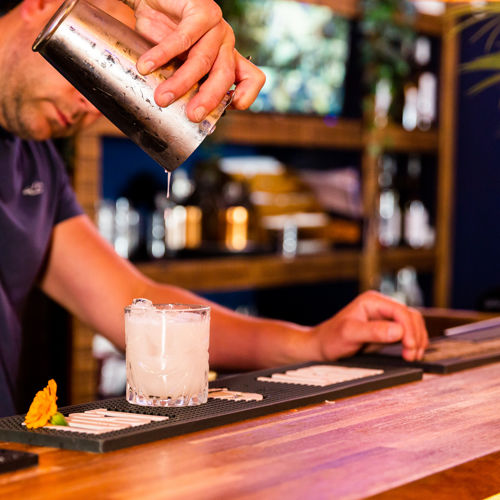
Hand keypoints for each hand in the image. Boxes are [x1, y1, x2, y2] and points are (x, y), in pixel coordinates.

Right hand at [126, 0, 264, 120]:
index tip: (227, 110)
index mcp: (226, 58)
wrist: (147, 0)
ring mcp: (216, 25)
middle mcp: (225, 43)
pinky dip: (163, 54)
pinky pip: (184, 38)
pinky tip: (147, 67)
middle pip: (225, 75)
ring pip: (203, 60)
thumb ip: (185, 85)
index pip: (252, 78)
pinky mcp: (200, 9)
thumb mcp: (179, 64)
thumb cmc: (163, 35)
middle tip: (192, 116)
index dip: (245, 97)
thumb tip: (178, 120)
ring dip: (181, 82)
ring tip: (162, 98)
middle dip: (208, 99)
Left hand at [308, 291, 428, 361]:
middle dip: (415, 335)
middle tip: (413, 355)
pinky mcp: (387, 330)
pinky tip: (411, 354)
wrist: (322, 346)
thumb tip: (398, 331)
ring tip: (413, 356)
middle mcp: (380, 306)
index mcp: (372, 301)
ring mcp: (385, 318)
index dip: (409, 328)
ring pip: (412, 325)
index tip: (410, 346)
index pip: (400, 311)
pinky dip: (413, 343)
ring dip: (417, 340)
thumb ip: (373, 331)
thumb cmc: (331, 338)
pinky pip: (407, 333)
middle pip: (410, 316)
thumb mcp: (350, 334)